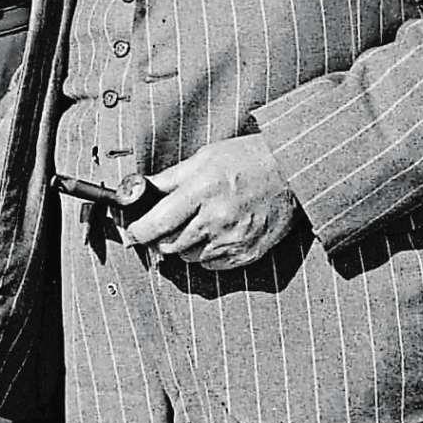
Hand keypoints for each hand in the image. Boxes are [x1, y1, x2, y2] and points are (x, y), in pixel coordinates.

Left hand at [125, 134, 299, 269]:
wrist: (291, 172)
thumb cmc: (245, 159)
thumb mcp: (204, 158)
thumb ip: (170, 178)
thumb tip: (138, 188)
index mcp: (201, 191)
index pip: (157, 223)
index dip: (138, 233)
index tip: (131, 235)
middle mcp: (216, 219)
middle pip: (169, 246)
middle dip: (160, 239)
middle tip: (164, 228)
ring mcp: (233, 240)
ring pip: (189, 258)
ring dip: (184, 247)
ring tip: (197, 225)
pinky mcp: (247, 254)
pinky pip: (212, 265)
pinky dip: (207, 254)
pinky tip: (215, 235)